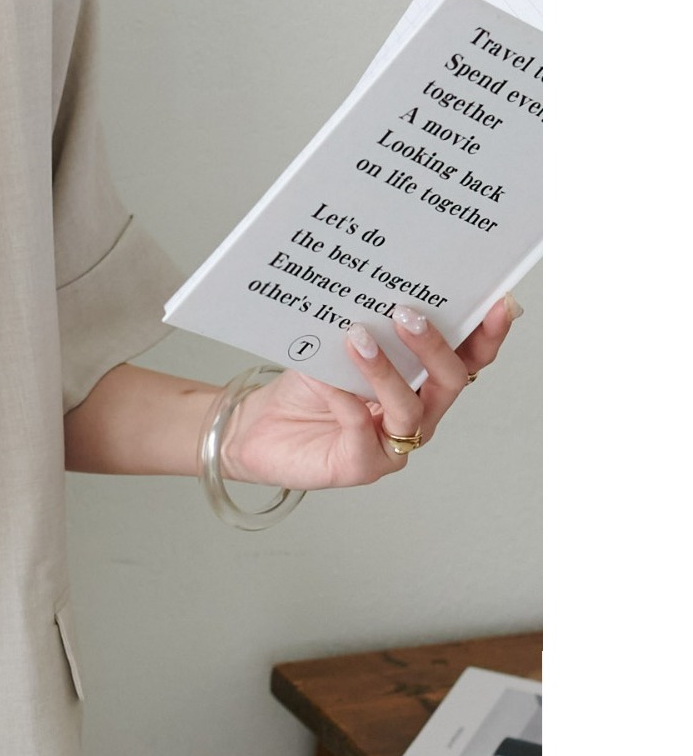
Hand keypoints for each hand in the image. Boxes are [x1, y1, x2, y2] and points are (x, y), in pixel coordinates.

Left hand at [222, 292, 524, 490]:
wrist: (258, 426)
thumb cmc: (305, 388)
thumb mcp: (338, 347)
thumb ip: (365, 326)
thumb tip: (378, 290)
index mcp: (422, 383)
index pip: (467, 359)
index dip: (487, 335)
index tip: (496, 303)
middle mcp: (417, 414)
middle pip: (450, 382)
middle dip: (434, 347)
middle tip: (408, 315)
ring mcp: (393, 445)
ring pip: (409, 408)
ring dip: (386, 371)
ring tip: (358, 339)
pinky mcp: (361, 465)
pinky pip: (362, 429)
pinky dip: (344, 399)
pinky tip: (325, 378)